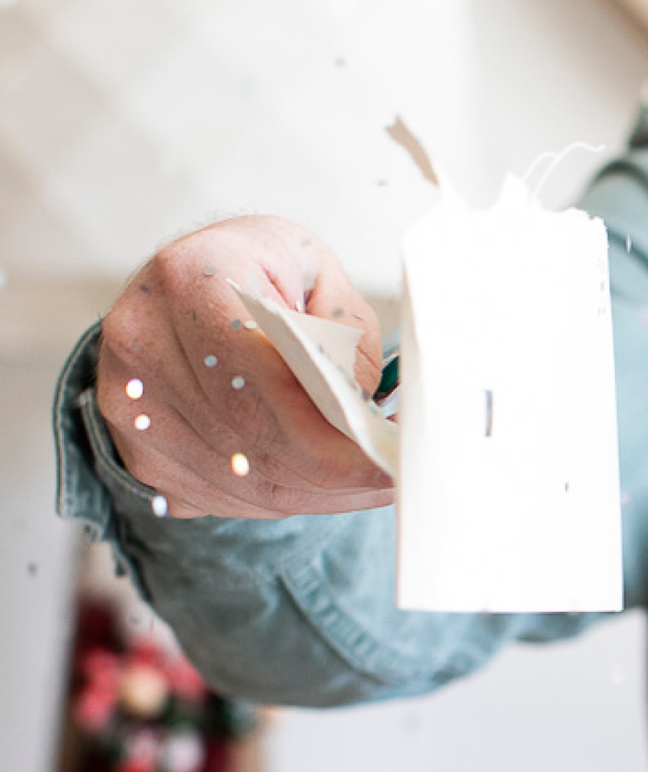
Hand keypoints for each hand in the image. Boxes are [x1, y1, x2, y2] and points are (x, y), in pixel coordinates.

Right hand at [95, 217, 394, 518]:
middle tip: (395, 478)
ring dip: (317, 494)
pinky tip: (322, 481)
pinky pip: (223, 498)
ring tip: (370, 480)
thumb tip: (365, 414)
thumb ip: (348, 335)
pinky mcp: (136, 451)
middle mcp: (141, 343)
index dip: (329, 439)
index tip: (387, 461)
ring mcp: (128, 404)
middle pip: (251, 443)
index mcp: (189, 281)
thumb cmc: (262, 273)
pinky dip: (283, 497)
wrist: (186, 285)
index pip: (261, 385)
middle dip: (335, 473)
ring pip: (241, 483)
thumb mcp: (319, 273)